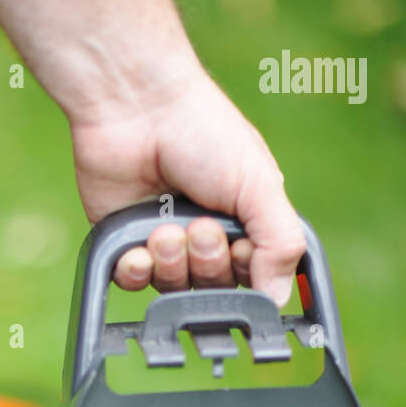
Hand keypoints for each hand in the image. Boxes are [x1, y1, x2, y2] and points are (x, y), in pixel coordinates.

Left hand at [70, 64, 305, 305]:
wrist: (136, 107)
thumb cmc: (203, 131)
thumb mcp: (260, 185)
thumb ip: (281, 242)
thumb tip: (279, 299)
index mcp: (244, 222)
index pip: (252, 279)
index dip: (244, 271)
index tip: (239, 244)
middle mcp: (205, 237)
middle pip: (212, 289)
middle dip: (206, 261)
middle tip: (197, 225)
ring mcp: (163, 242)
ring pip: (172, 288)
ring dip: (171, 262)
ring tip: (163, 227)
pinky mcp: (124, 243)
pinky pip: (133, 283)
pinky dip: (136, 271)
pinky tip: (138, 248)